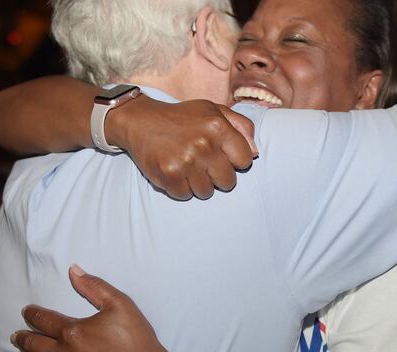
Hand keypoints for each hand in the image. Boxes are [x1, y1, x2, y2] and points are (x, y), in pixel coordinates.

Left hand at [11, 264, 173, 351]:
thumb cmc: (135, 339)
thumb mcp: (119, 304)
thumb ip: (94, 286)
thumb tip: (73, 270)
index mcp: (71, 332)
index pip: (44, 320)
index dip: (33, 314)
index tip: (26, 312)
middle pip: (35, 347)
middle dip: (23, 340)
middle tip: (15, 337)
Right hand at [107, 96, 256, 199]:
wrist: (141, 121)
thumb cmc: (182, 118)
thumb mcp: (214, 110)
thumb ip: (241, 126)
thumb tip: (255, 153)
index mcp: (219, 127)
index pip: (244, 161)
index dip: (234, 161)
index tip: (222, 156)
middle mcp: (204, 144)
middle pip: (228, 182)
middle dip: (217, 176)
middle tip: (202, 164)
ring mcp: (186, 161)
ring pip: (207, 192)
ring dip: (198, 183)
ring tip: (187, 166)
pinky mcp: (169, 174)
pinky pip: (185, 195)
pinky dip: (180, 188)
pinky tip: (174, 171)